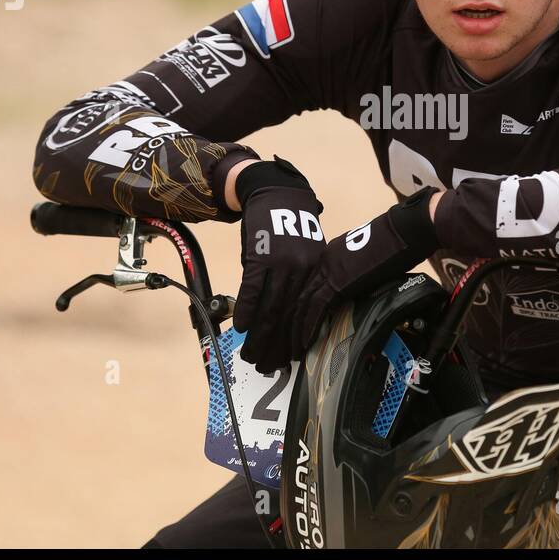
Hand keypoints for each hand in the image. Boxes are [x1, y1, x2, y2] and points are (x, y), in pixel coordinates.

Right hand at [232, 156, 325, 373]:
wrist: (277, 193)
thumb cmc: (291, 225)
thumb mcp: (306, 252)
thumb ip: (300, 281)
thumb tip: (289, 313)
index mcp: (316, 272)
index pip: (305, 313)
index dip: (295, 339)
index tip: (288, 360)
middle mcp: (302, 271)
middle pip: (288, 315)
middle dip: (275, 345)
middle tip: (266, 366)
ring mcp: (281, 263)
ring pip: (270, 308)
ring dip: (259, 335)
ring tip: (250, 355)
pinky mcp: (261, 255)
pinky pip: (253, 289)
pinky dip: (247, 310)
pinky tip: (242, 328)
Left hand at [292, 186, 441, 360]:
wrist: (401, 233)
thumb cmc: (392, 245)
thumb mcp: (365, 260)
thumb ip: (353, 275)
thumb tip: (354, 292)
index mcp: (328, 257)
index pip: (306, 287)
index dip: (297, 309)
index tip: (293, 326)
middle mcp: (322, 263)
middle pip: (297, 297)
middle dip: (289, 322)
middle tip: (284, 343)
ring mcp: (327, 272)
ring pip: (301, 305)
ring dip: (294, 330)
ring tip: (290, 350)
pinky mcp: (337, 283)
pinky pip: (316, 309)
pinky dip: (308, 328)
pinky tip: (303, 343)